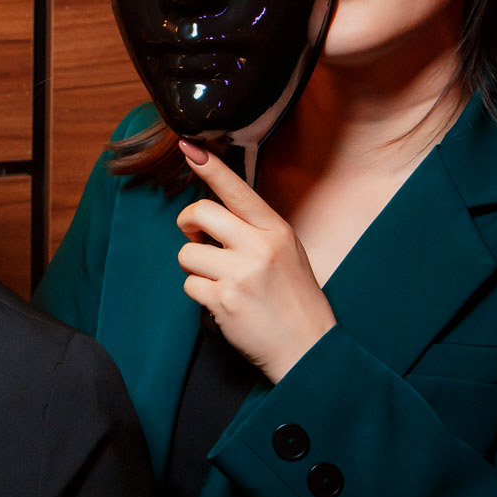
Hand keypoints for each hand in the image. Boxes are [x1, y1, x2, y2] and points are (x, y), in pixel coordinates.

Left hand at [175, 140, 336, 382]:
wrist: (308, 348)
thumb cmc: (294, 299)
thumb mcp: (286, 253)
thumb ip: (253, 231)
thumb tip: (211, 217)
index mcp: (275, 231)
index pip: (237, 191)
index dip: (211, 168)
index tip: (189, 147)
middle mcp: (259, 247)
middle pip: (200, 214)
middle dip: (187, 225)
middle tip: (196, 238)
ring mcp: (241, 273)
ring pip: (187, 254)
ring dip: (195, 269)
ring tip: (221, 282)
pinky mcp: (224, 300)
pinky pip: (190, 285)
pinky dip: (200, 295)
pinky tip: (223, 304)